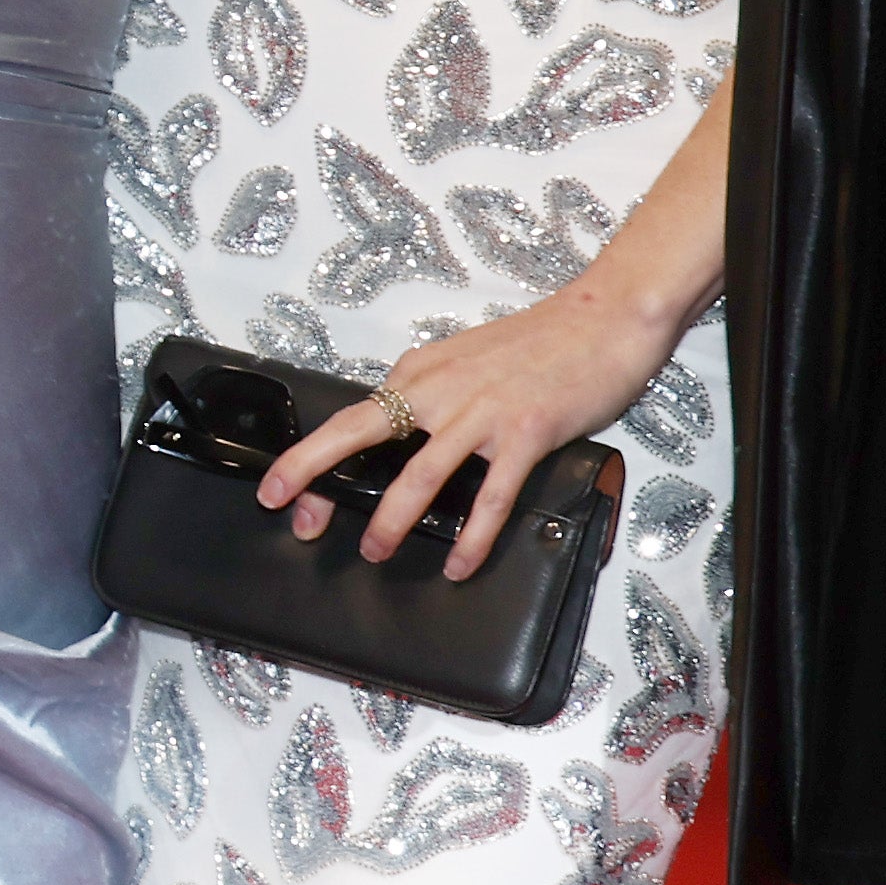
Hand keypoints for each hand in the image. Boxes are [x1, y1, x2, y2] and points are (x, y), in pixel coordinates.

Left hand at [257, 290, 679, 578]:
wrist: (603, 320)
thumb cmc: (537, 345)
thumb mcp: (464, 362)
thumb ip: (431, 395)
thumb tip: (398, 434)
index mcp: (420, 372)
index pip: (352, 417)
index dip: (309, 456)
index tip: (282, 489)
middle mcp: (440, 389)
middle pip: (361, 434)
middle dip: (317, 476)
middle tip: (298, 521)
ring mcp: (482, 413)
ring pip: (421, 475)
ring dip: (392, 519)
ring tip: (373, 552)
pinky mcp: (525, 434)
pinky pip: (491, 497)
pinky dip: (472, 538)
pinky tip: (458, 564)